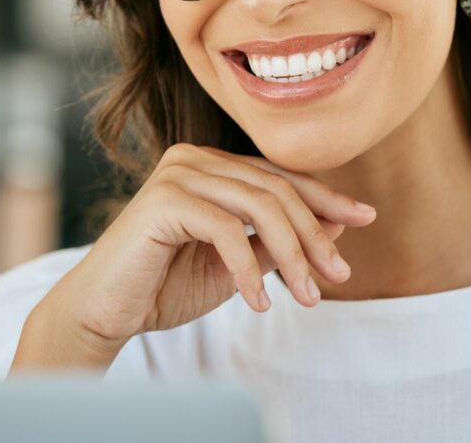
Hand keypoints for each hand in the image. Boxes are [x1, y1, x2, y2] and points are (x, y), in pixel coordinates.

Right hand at [31, 143, 376, 345]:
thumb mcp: (238, 264)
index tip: (365, 218)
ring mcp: (178, 173)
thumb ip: (278, 241)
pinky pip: (227, 230)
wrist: (105, 312)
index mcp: (211, 166)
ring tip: (309, 296)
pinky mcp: (164, 199)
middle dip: (314, 234)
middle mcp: (195, 158)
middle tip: (339, 275)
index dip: (325, 197)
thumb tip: (338, 224)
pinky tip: (261, 302)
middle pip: (276, 188)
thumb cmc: (165, 286)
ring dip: (293, 254)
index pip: (280, 176)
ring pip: (259, 206)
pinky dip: (250, 268)